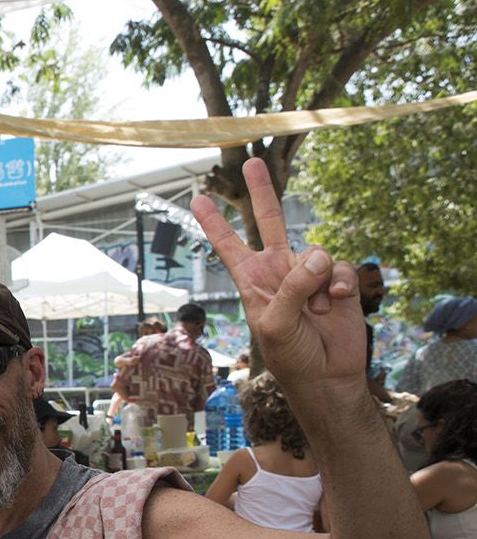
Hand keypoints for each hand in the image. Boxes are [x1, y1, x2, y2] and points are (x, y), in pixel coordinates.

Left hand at [190, 159, 364, 389]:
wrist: (327, 376)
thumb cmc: (291, 356)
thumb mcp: (277, 324)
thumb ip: (292, 287)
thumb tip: (317, 253)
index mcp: (252, 281)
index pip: (229, 245)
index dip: (214, 223)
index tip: (198, 199)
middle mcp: (278, 272)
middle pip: (270, 222)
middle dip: (261, 192)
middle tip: (251, 162)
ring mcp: (308, 274)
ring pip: (316, 253)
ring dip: (319, 282)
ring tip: (316, 311)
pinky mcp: (337, 280)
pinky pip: (341, 266)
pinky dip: (341, 283)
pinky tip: (337, 302)